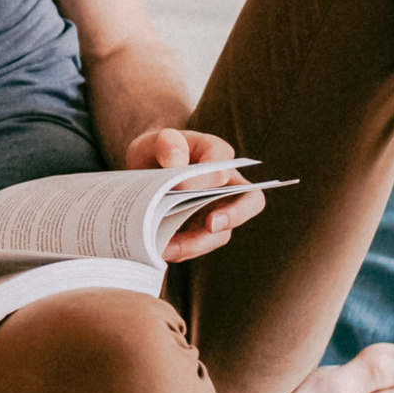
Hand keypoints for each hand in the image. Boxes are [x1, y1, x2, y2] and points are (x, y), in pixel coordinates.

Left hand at [124, 128, 266, 263]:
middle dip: (234, 216)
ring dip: (196, 243)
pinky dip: (182, 251)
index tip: (178, 184)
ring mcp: (217, 209)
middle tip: (211, 225)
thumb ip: (166, 143)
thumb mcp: (153, 141)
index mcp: (217, 154)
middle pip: (249, 201)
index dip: (207, 178)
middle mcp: (226, 184)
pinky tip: (160, 250)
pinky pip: (200, 246)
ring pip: (222, 233)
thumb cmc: (156, 152)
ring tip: (167, 247)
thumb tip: (176, 162)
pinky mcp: (202, 230)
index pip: (224, 166)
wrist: (144, 172)